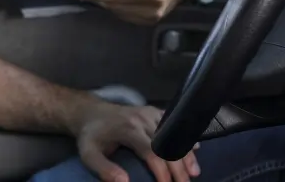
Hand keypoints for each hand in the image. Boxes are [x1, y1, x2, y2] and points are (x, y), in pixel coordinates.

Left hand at [74, 101, 199, 181]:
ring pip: (173, 134)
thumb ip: (104, 169)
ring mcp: (150, 113)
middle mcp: (143, 119)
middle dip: (178, 167)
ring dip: (186, 153)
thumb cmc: (91, 136)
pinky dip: (183, 137)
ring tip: (194, 172)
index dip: (162, 171)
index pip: (152, 152)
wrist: (90, 112)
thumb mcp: (89, 154)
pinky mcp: (153, 111)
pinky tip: (195, 148)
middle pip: (167, 144)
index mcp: (129, 129)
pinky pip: (172, 124)